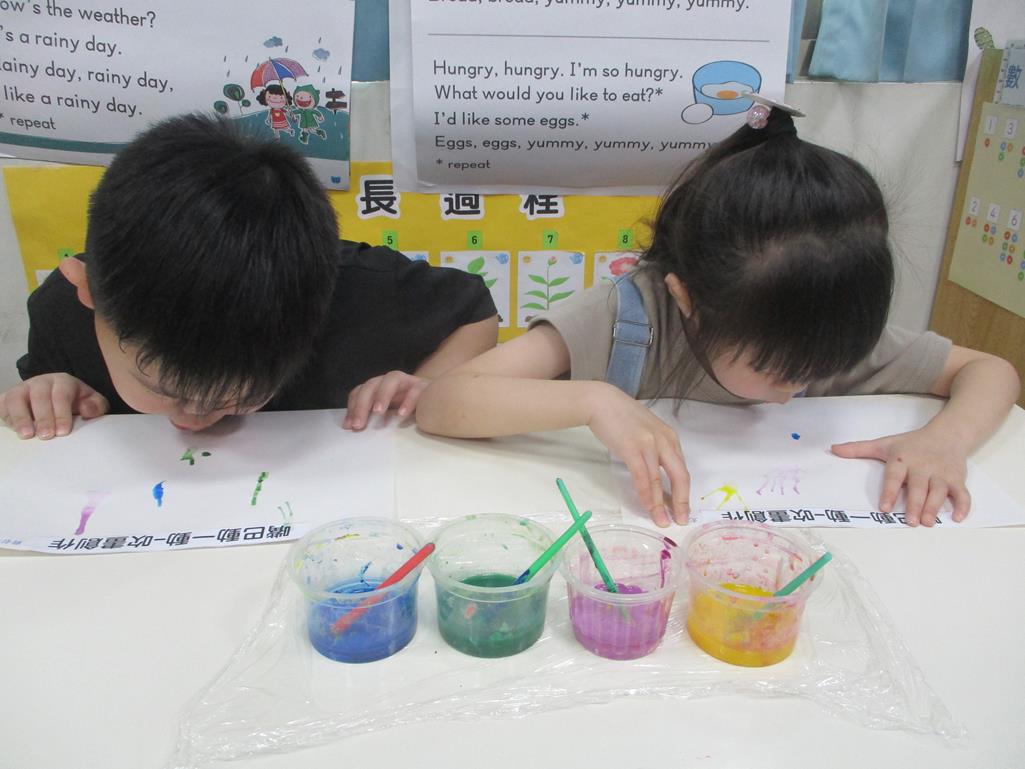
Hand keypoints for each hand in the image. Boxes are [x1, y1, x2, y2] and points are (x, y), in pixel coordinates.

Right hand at [1, 373, 108, 438]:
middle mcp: (40, 382)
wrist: (59, 396)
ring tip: (26, 435)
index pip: (61, 395)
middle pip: (39, 396)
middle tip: (46, 436)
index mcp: (62, 381)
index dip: (61, 413)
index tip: (63, 431)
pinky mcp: (8, 398)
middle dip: (43, 417)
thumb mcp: (92, 402)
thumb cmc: (76, 402)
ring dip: (20, 417)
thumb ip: (96, 406)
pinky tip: (13, 429)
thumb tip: (87, 410)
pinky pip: (2, 405)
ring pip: (16, 398)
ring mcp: (22, 389)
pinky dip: (6, 416)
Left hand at [342, 371, 427, 430]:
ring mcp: (408, 381)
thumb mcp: (388, 413)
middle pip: (372, 384)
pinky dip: (407, 402)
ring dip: (383, 395)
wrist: (440, 398)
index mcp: (380, 386)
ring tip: (378, 412)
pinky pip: (414, 391)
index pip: (361, 391)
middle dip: (363, 404)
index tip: (349, 427)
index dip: (353, 407)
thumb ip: (371, 416)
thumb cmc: (409, 408)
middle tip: (359, 425)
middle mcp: (391, 381)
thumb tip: (350, 427)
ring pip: (392, 379)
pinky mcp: (424, 386)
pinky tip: (401, 415)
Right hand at [586, 387, 689, 526]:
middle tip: (681, 520)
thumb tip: (658, 477)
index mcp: (670, 438)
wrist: (601, 402)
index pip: (682, 469)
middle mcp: (664, 440)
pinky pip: (642, 475)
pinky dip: (646, 493)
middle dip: (682, 501)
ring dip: (661, 503)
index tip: (683, 509)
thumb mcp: (647, 432)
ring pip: (659, 479)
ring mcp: (648, 443)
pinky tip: (647, 506)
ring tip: (662, 521)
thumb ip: (656, 451)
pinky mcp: (632, 448)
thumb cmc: (622, 417)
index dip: (684, 492)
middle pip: (680, 475)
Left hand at [831, 428, 969, 525]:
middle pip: (919, 487)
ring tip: (928, 522)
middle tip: (911, 522)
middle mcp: (922, 466)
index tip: (884, 508)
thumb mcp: (884, 444)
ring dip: (935, 507)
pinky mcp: (957, 478)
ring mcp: (941, 473)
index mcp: (902, 459)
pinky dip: (963, 505)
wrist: (947, 433)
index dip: (890, 492)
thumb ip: (858, 449)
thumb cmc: (911, 443)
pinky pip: (962, 493)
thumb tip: (832, 448)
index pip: (894, 476)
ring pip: (940, 491)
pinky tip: (958, 517)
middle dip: (915, 505)